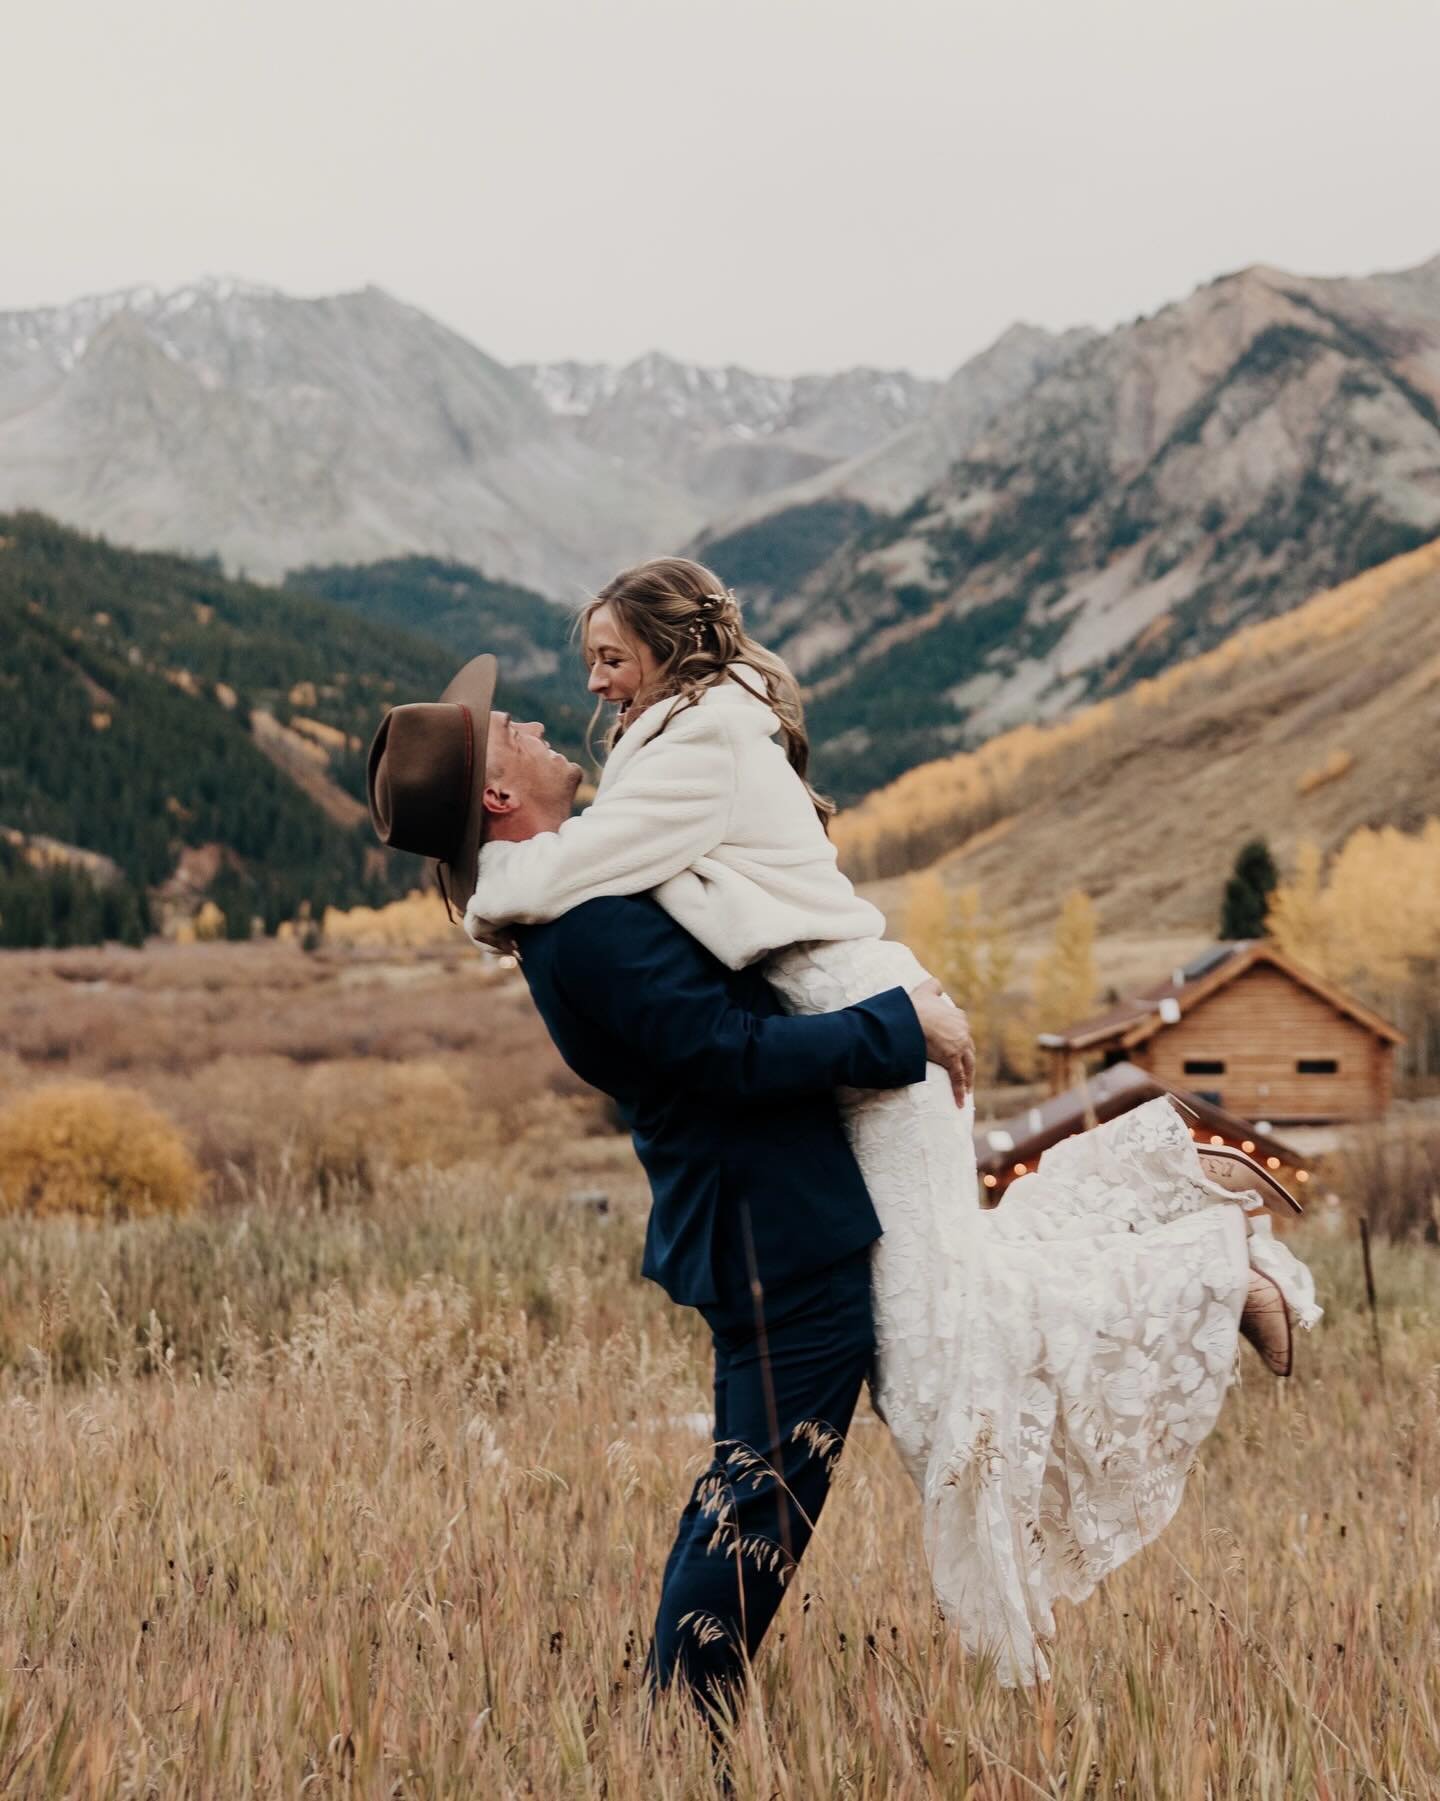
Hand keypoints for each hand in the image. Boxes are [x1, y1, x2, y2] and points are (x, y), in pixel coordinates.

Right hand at [909, 977, 975, 1105]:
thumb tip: (938, 983)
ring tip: (967, 1089)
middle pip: (969, 1050)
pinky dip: (959, 1090)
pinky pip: (958, 1078)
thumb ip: (933, 986)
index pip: (963, 1031)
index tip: (957, 1050)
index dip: (960, 1041)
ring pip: (968, 1065)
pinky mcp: (952, 1060)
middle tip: (965, 1072)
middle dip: (967, 1061)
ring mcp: (959, 1046)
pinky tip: (960, 1102)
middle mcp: (963, 1031)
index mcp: (958, 1017)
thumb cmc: (914, 1006)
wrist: (909, 1019)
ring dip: (968, 1078)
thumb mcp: (925, 990)